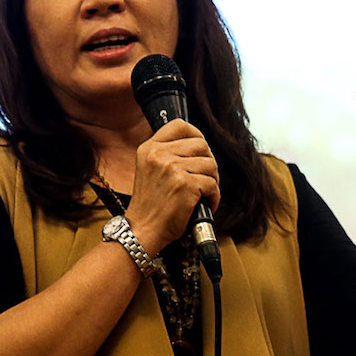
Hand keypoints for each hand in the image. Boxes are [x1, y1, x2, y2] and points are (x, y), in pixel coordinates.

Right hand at [125, 119, 219, 254]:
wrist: (142, 230)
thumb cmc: (151, 204)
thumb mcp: (150, 169)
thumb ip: (168, 154)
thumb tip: (200, 145)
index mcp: (149, 148)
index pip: (180, 126)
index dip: (196, 135)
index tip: (200, 150)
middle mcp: (159, 154)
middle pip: (201, 145)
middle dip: (208, 163)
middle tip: (204, 179)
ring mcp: (172, 168)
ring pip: (211, 164)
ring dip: (212, 181)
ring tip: (203, 193)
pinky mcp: (185, 185)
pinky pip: (212, 184)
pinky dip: (213, 196)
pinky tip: (204, 204)